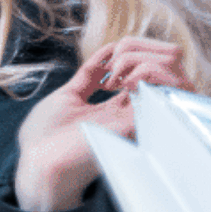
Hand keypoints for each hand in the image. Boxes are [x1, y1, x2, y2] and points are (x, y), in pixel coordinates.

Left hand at [14, 38, 193, 211]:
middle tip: (113, 64)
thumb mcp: (68, 95)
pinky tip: (124, 82)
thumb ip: (90, 74)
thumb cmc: (45, 137)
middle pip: (167, 62)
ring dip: (143, 59)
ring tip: (116, 75)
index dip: (134, 49)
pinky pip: (166, 86)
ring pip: (172, 69)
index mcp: (118, 105)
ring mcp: (139, 116)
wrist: (38, 164)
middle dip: (141, 48)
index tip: (107, 59)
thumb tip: (107, 52)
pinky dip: (149, 72)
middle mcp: (133, 109)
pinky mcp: (140, 121)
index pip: (147, 66)